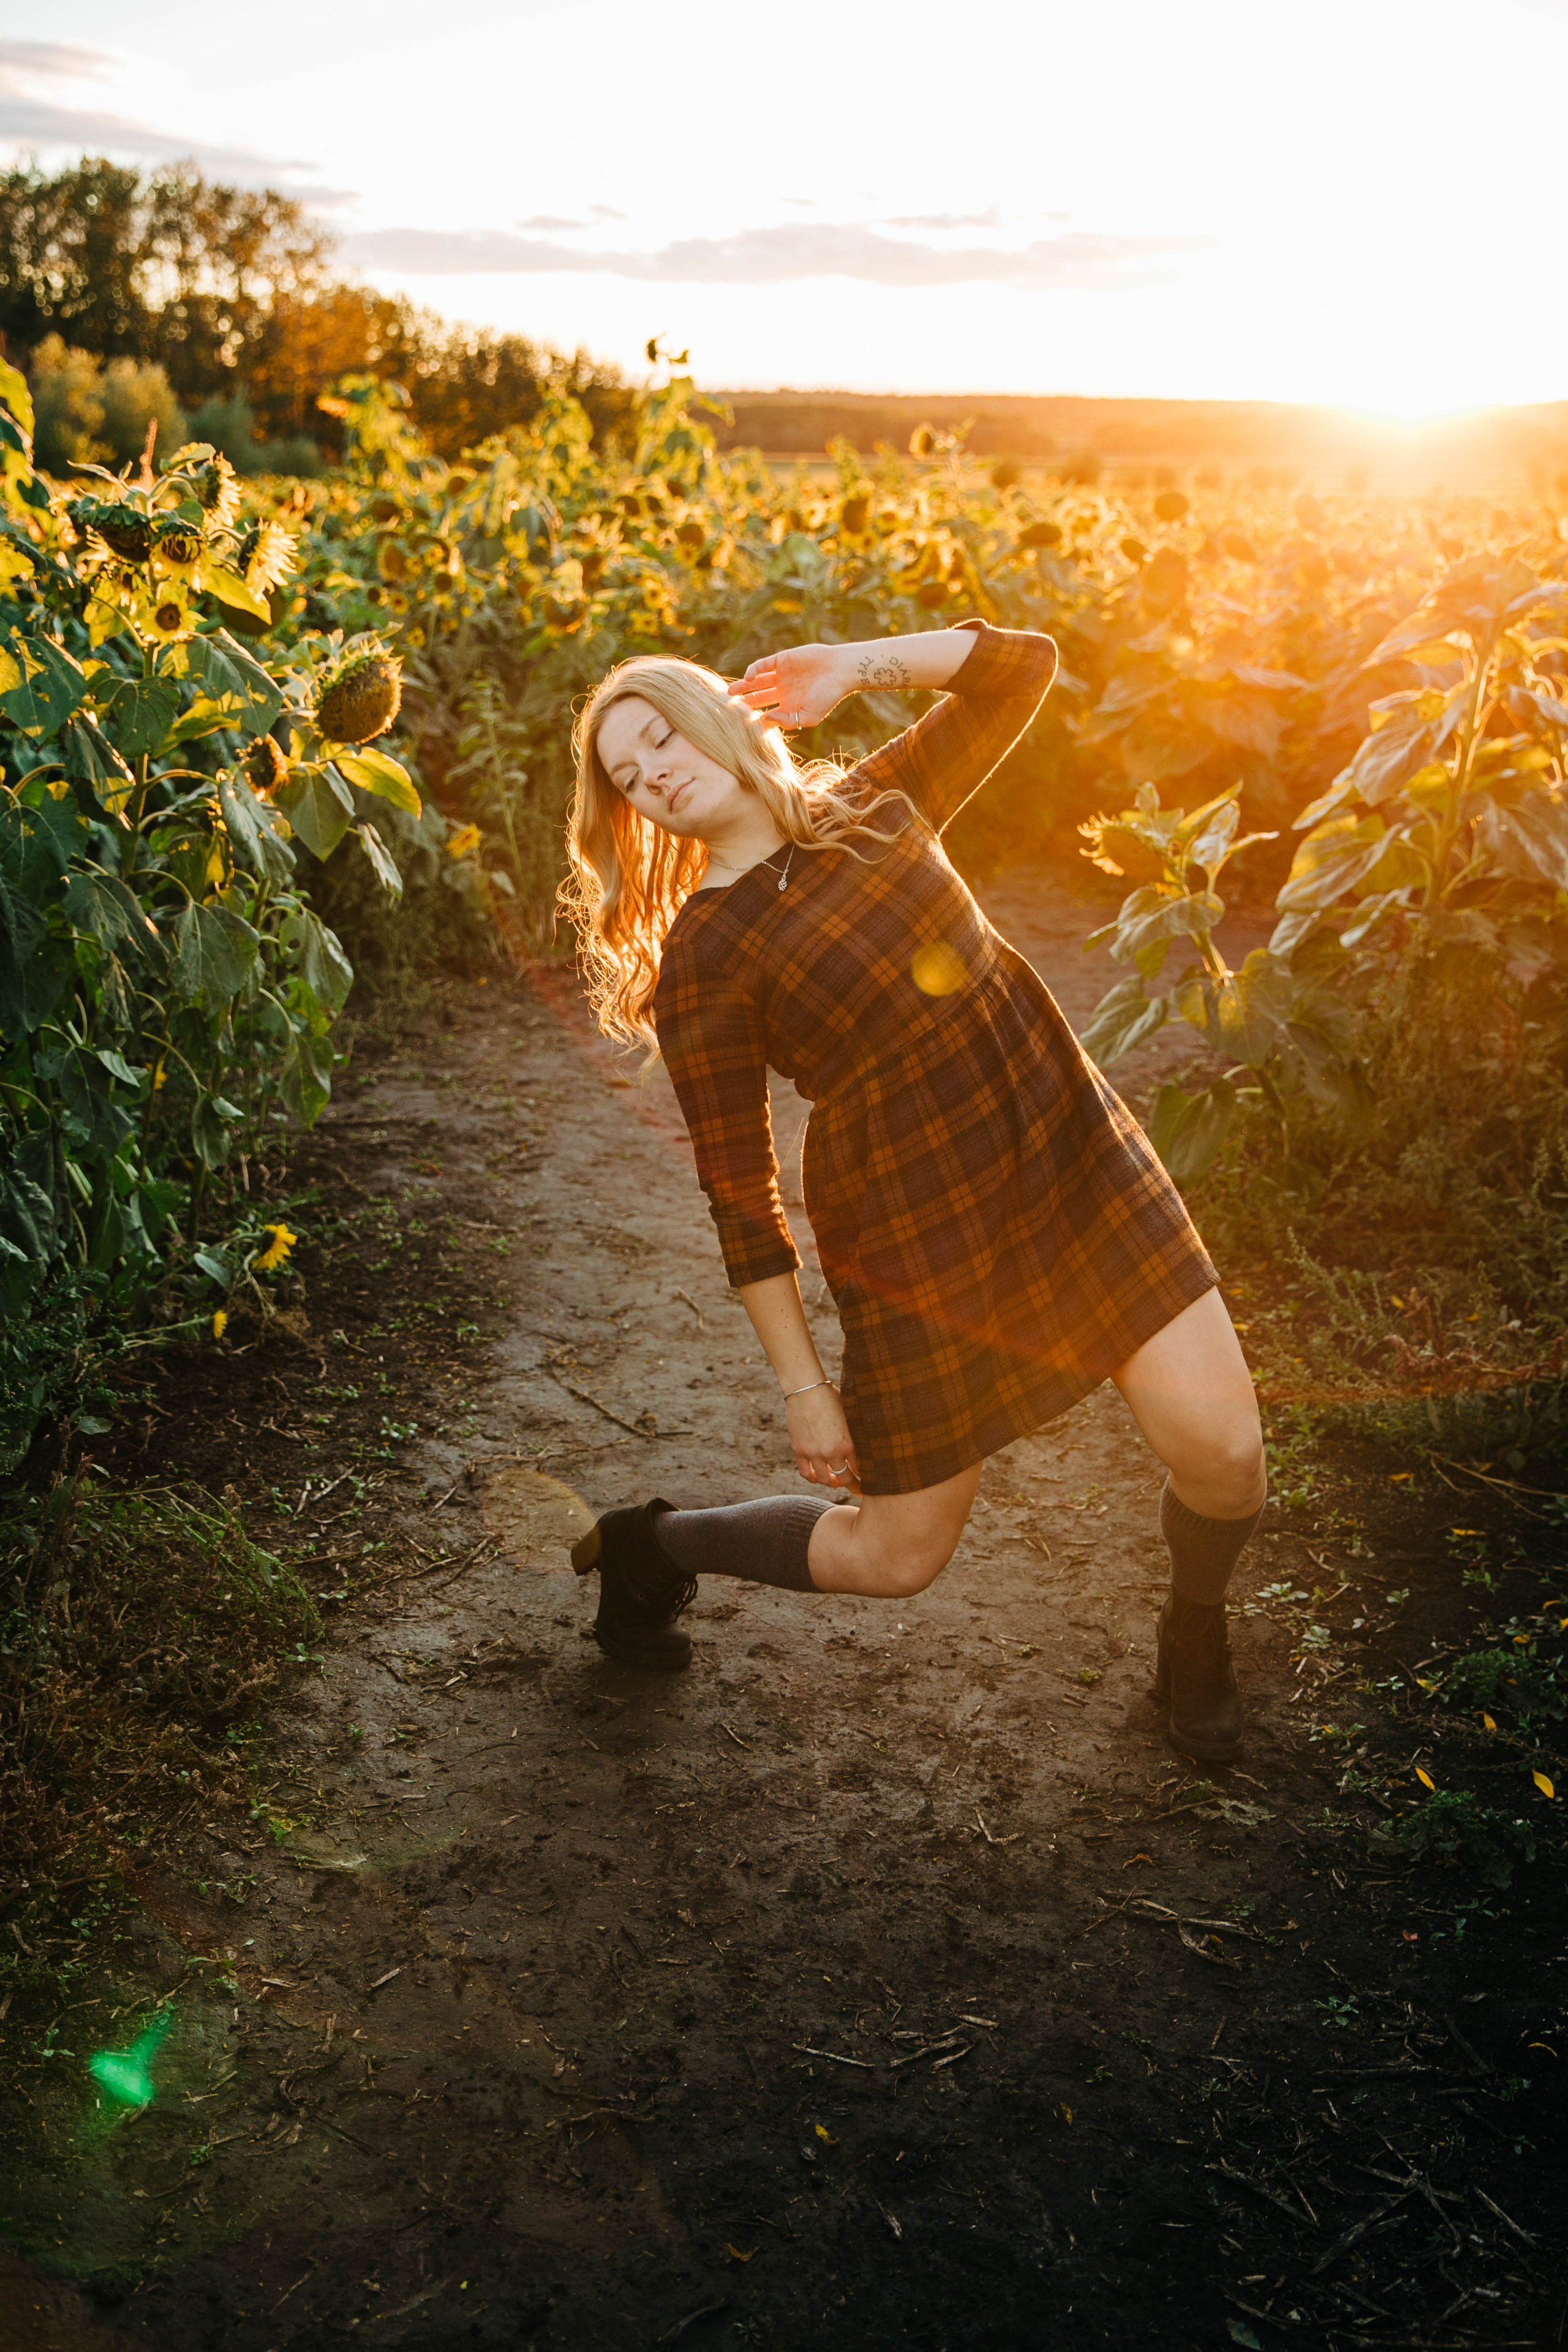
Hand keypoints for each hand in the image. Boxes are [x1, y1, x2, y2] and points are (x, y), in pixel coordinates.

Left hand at [727, 643, 851, 732]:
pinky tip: (748, 677)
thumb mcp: (809, 717)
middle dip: (743, 703)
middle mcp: (783, 692)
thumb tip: (766, 718)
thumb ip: (787, 721)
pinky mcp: (782, 660)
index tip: (740, 727)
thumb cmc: (828, 696)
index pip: (766, 715)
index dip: (754, 720)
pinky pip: (763, 665)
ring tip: (729, 693)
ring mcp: (781, 675)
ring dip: (743, 687)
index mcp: (789, 707)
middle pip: (758, 699)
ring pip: (757, 682)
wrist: (840, 670)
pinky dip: (753, 670)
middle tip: (726, 709)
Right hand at [785, 1383, 861, 1494]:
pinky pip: (806, 1473)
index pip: (861, 1469)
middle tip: (858, 1489)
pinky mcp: (799, 1450)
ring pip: (825, 1480)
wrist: (806, 1388)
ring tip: (836, 1481)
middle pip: (845, 1479)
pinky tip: (818, 1477)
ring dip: (833, 1483)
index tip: (870, 1482)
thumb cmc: (831, 1397)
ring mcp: (814, 1453)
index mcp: (848, 1442)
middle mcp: (831, 1451)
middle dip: (853, 1486)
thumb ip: (856, 1434)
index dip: (866, 1478)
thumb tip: (869, 1446)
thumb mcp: (850, 1415)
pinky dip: (813, 1478)